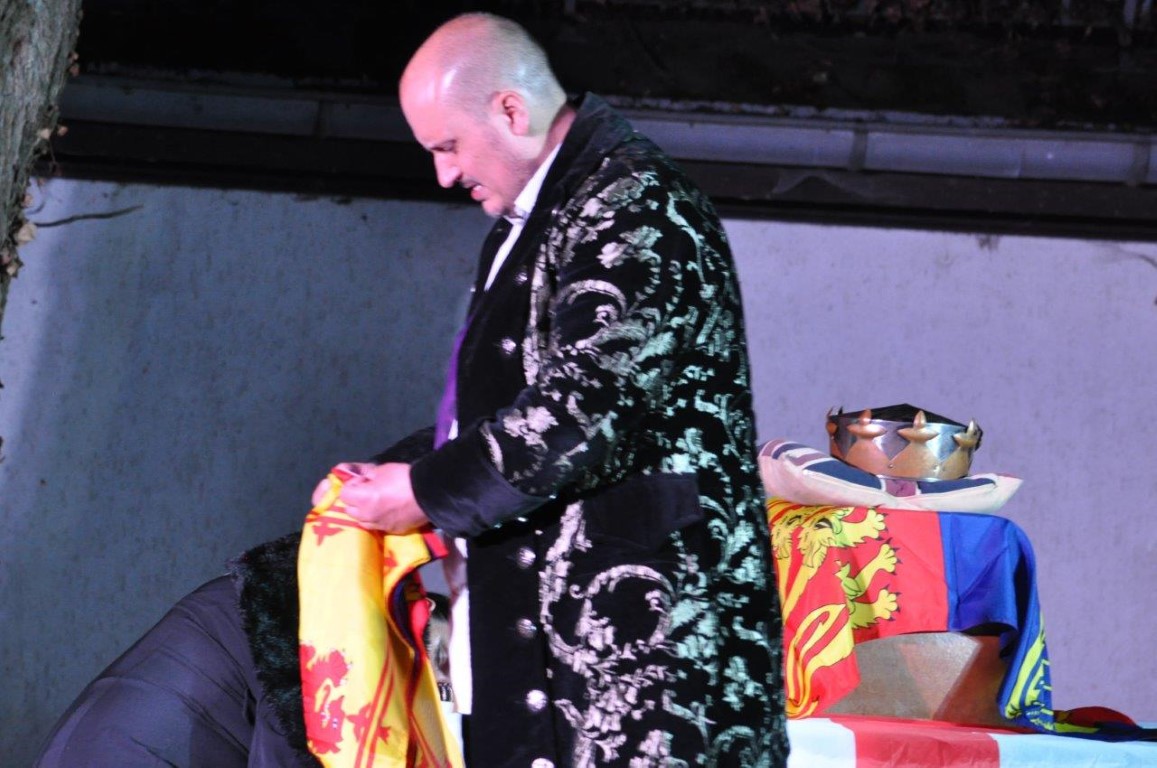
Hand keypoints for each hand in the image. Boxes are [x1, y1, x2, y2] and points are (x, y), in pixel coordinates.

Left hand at [310, 462, 429, 533]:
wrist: (429, 493)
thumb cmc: (403, 478)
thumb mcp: (381, 469)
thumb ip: (361, 472)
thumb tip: (346, 470)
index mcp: (363, 498)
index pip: (343, 494)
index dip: (352, 485)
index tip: (364, 481)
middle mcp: (367, 516)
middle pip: (349, 510)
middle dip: (355, 500)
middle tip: (369, 491)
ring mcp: (379, 525)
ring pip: (362, 520)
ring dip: (364, 512)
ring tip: (378, 502)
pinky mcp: (391, 531)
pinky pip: (377, 526)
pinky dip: (378, 519)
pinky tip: (390, 511)